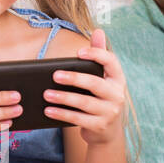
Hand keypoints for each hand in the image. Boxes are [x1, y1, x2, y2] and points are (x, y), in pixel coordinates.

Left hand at [41, 29, 126, 145]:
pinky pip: (78, 119)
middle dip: (74, 78)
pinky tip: (48, 110)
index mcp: (117, 78)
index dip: (96, 55)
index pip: (111, 62)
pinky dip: (62, 114)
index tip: (79, 52)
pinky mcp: (100, 126)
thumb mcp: (104, 78)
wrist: (108, 131)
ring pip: (84, 103)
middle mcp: (117, 95)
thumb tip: (99, 31)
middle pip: (95, 83)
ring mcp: (109, 112)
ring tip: (46, 94)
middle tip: (54, 75)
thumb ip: (99, 55)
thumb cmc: (102, 98)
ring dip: (63, 98)